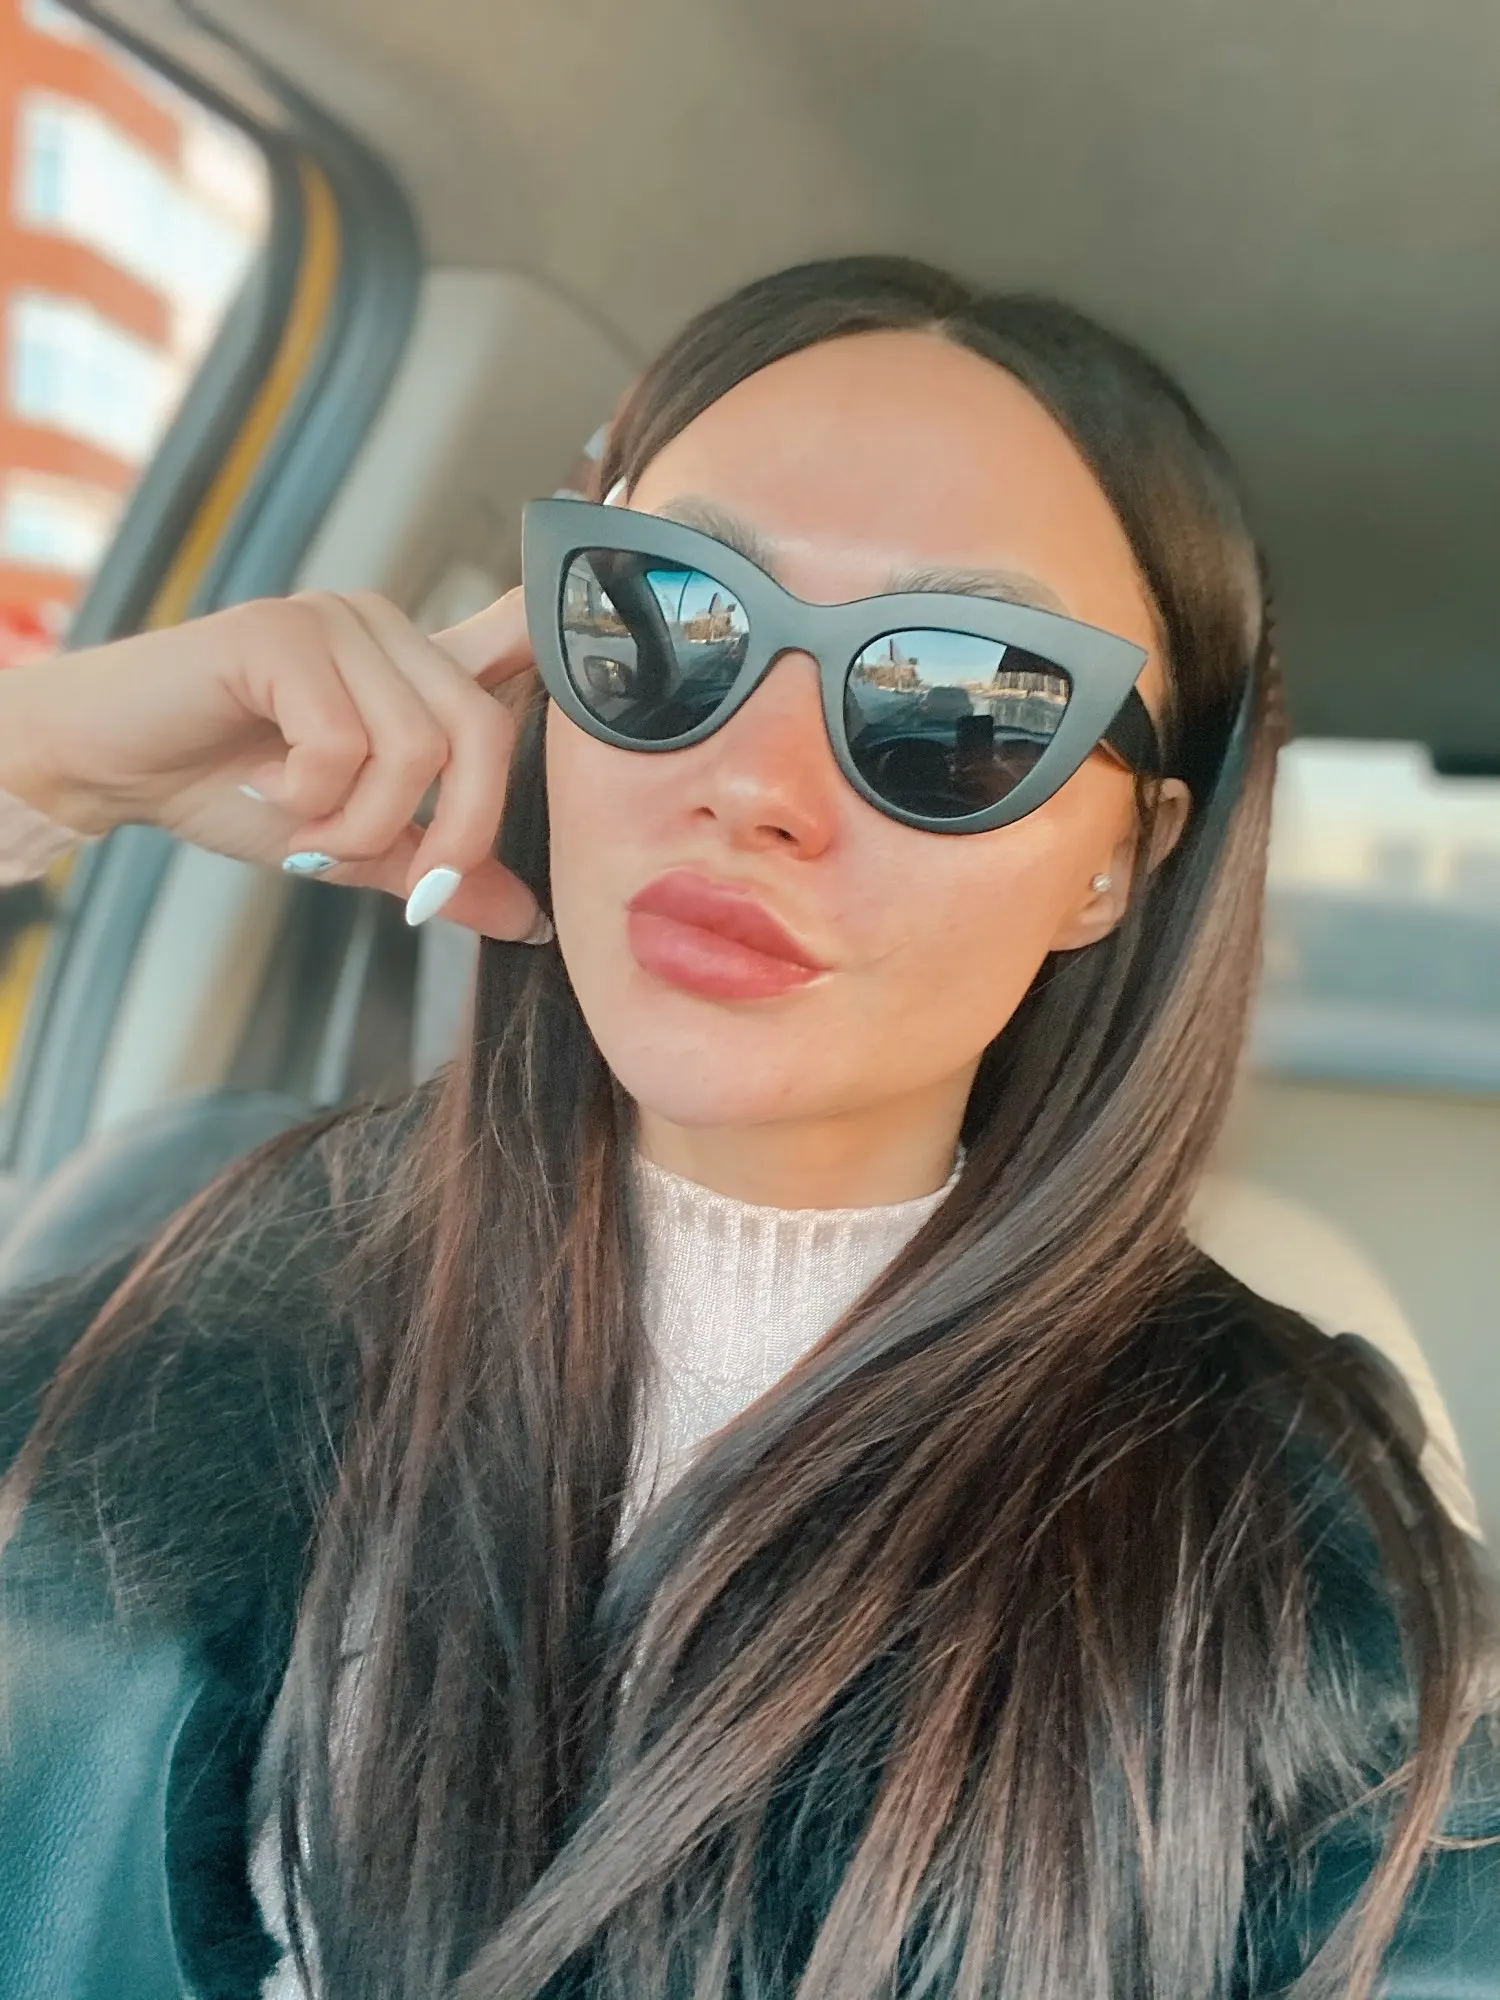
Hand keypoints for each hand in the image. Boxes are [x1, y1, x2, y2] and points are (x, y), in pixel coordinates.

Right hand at [0, 591, 546, 939]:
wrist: (112, 767)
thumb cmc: (233, 791)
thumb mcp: (354, 845)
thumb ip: (440, 869)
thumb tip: (530, 921)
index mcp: (420, 666)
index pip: (523, 632)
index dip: (582, 615)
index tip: (634, 541)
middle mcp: (391, 628)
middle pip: (486, 733)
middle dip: (456, 833)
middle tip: (410, 888)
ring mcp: (339, 621)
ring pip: (417, 745)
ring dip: (363, 826)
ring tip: (305, 836)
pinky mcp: (282, 633)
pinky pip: (345, 739)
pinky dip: (312, 799)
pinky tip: (265, 796)